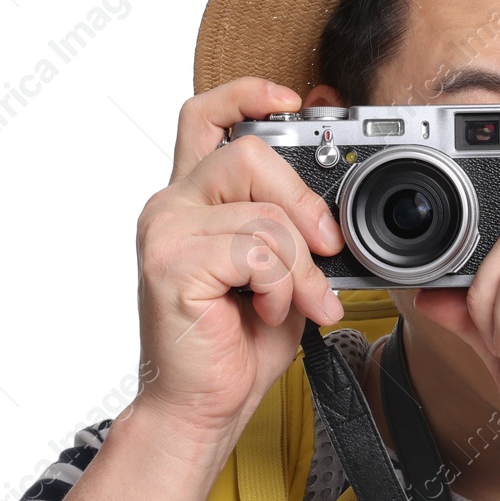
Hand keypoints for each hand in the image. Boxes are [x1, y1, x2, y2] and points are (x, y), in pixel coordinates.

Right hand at [130, 78, 343, 447]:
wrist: (203, 406)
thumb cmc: (236, 345)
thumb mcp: (279, 275)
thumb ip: (290, 231)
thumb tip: (334, 212)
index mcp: (194, 202)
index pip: (206, 118)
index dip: (248, 94)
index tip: (293, 98)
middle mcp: (172, 207)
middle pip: (250, 153)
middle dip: (304, 202)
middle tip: (327, 248)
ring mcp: (166, 231)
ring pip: (265, 213)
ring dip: (299, 267)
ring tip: (294, 303)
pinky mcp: (171, 262)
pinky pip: (257, 251)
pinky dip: (280, 287)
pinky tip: (267, 313)